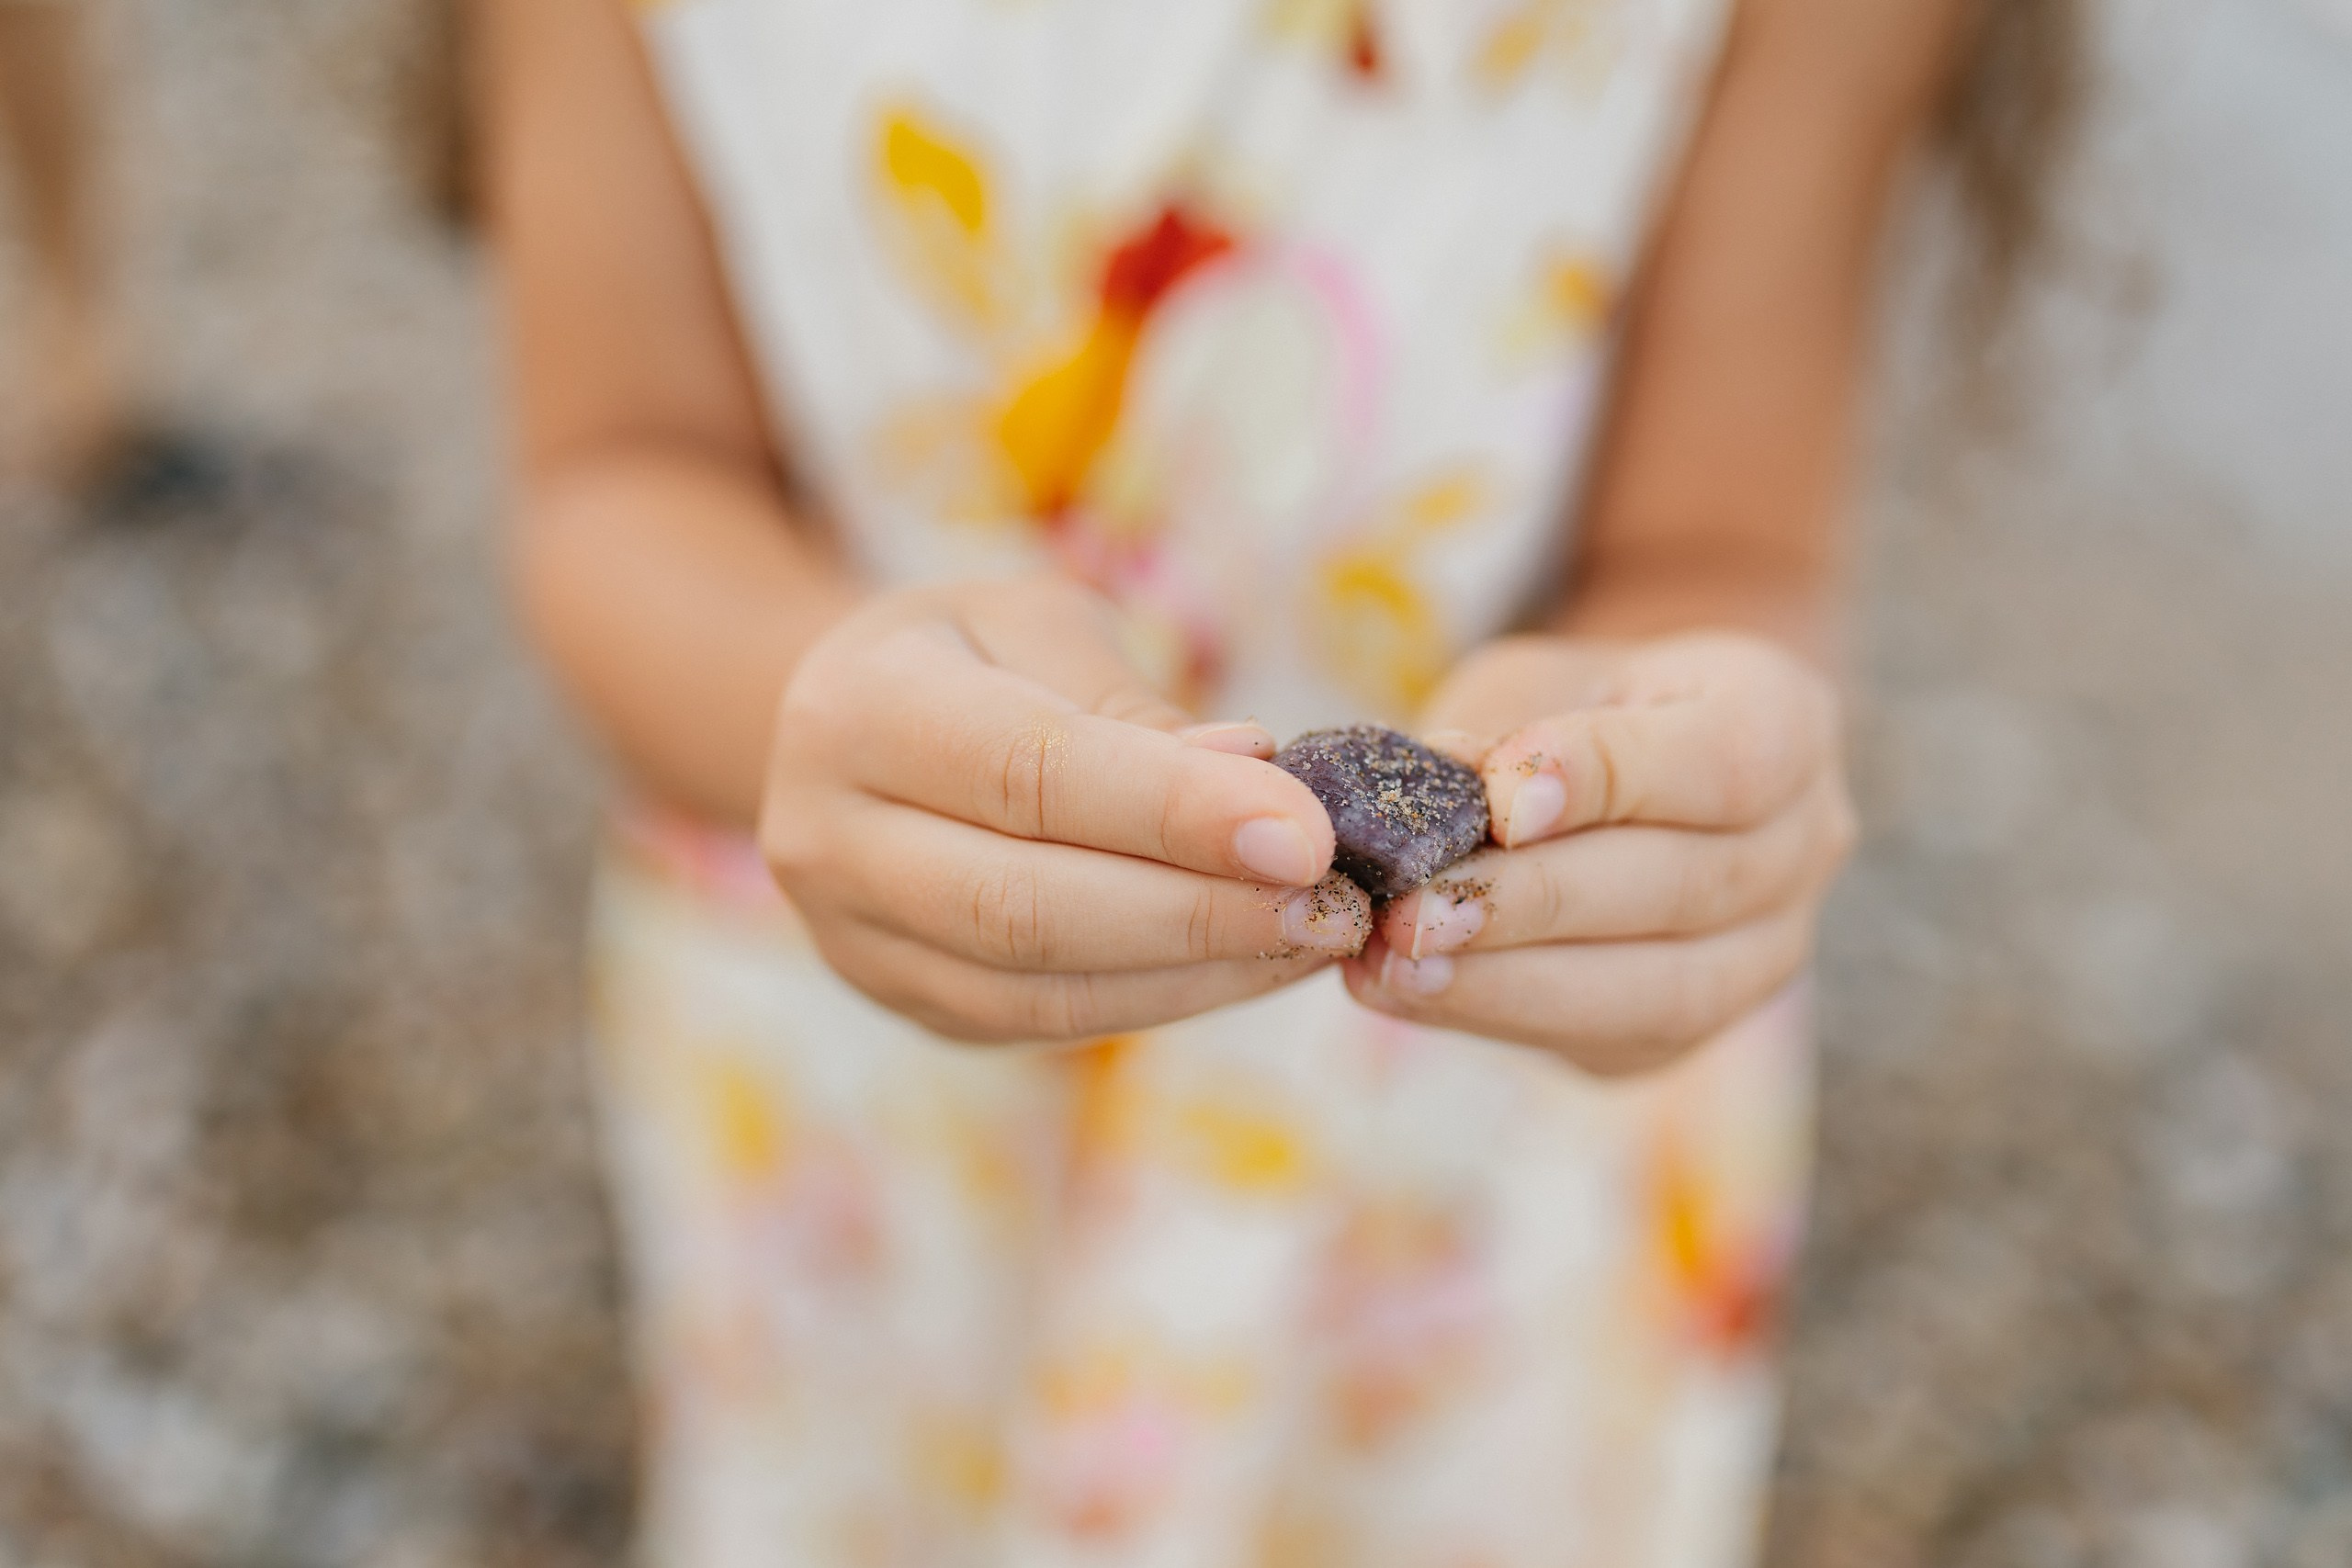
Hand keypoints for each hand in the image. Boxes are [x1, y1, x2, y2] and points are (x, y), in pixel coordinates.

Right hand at [759, 575, 1369, 1042]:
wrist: (853, 734)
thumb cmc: (976, 657)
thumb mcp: (1041, 626)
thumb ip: (1135, 710)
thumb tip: (1259, 789)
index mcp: (857, 710)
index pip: (1026, 772)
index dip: (1171, 810)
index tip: (1307, 832)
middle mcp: (831, 840)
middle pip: (1028, 906)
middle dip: (1201, 911)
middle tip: (1337, 901)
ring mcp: (862, 944)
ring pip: (1045, 988)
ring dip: (1203, 971)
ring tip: (1322, 932)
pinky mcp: (918, 1008)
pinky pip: (1054, 1023)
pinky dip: (1173, 997)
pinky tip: (1263, 960)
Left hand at [1342, 633, 1855, 1074]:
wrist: (1615, 779)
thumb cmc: (1571, 711)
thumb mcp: (1540, 682)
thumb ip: (1505, 727)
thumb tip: (1447, 781)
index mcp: (1787, 723)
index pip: (1725, 763)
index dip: (1613, 781)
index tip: (1500, 803)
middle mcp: (1804, 846)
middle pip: (1687, 889)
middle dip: (1536, 904)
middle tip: (1414, 909)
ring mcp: (1762, 955)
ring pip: (1661, 992)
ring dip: (1514, 984)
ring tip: (1397, 964)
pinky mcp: (1688, 1033)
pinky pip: (1606, 1039)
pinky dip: (1497, 1015)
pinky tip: (1406, 990)